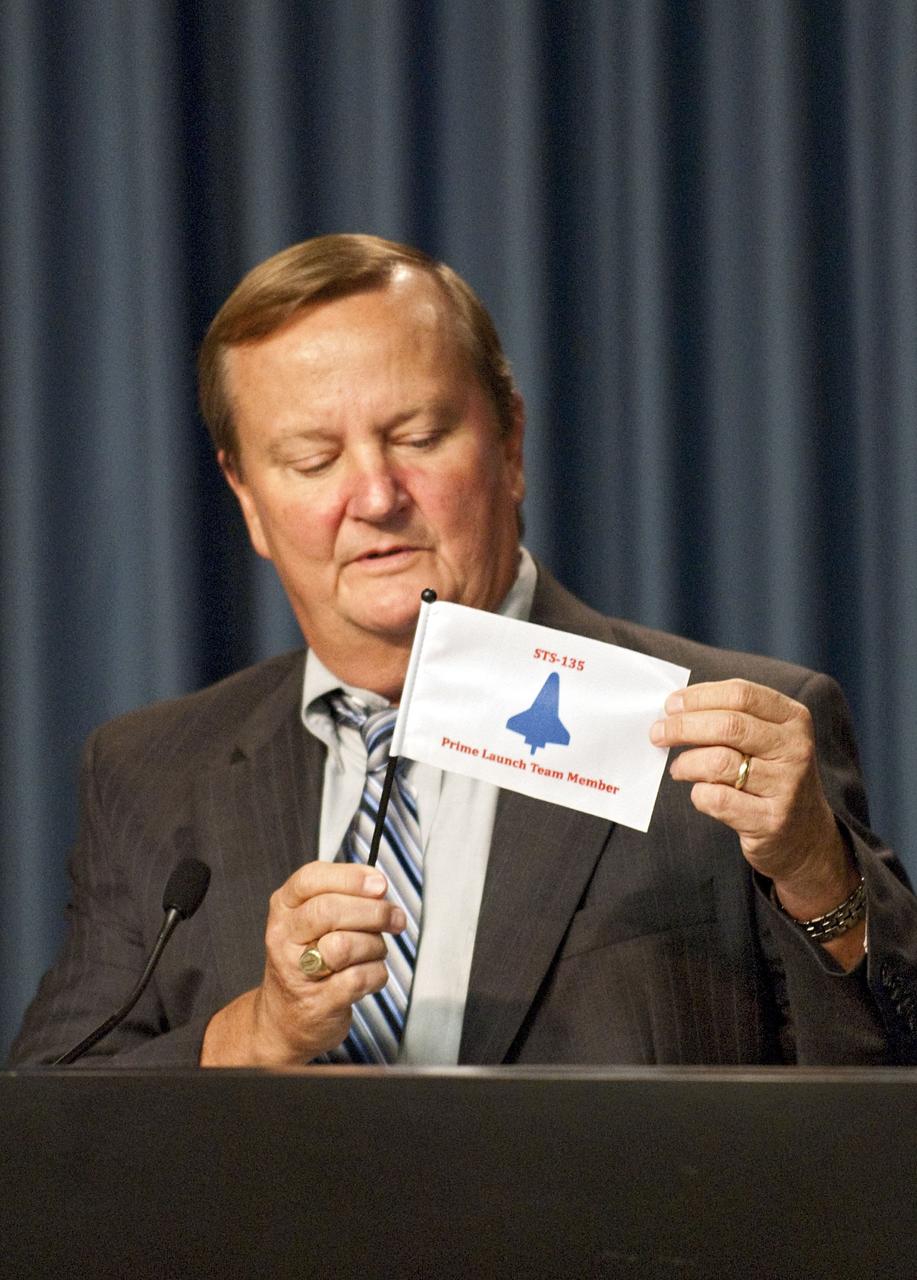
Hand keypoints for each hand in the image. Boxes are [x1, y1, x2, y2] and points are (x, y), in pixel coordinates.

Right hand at [201, 862, 404, 1065]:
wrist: (284, 1020)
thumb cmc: (308, 962)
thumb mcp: (313, 921)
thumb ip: (344, 898)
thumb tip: (379, 887)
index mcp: (284, 908)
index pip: (311, 878)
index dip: (350, 877)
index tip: (379, 883)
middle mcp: (284, 936)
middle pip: (329, 910)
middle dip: (373, 912)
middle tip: (395, 918)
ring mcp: (297, 972)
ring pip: (346, 944)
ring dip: (374, 946)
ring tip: (373, 952)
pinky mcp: (318, 1003)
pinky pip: (359, 978)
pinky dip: (376, 974)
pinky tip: (369, 975)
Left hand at [650, 679, 856, 913]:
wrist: (804, 835)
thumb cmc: (771, 776)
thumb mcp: (767, 739)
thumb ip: (732, 718)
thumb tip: (676, 709)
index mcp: (794, 718)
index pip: (741, 693)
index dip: (699, 696)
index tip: (670, 705)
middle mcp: (795, 749)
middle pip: (728, 725)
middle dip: (683, 727)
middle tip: (658, 734)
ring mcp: (786, 786)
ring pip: (719, 762)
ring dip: (686, 763)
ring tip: (678, 768)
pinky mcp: (771, 821)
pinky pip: (718, 799)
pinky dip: (698, 794)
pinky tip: (700, 793)